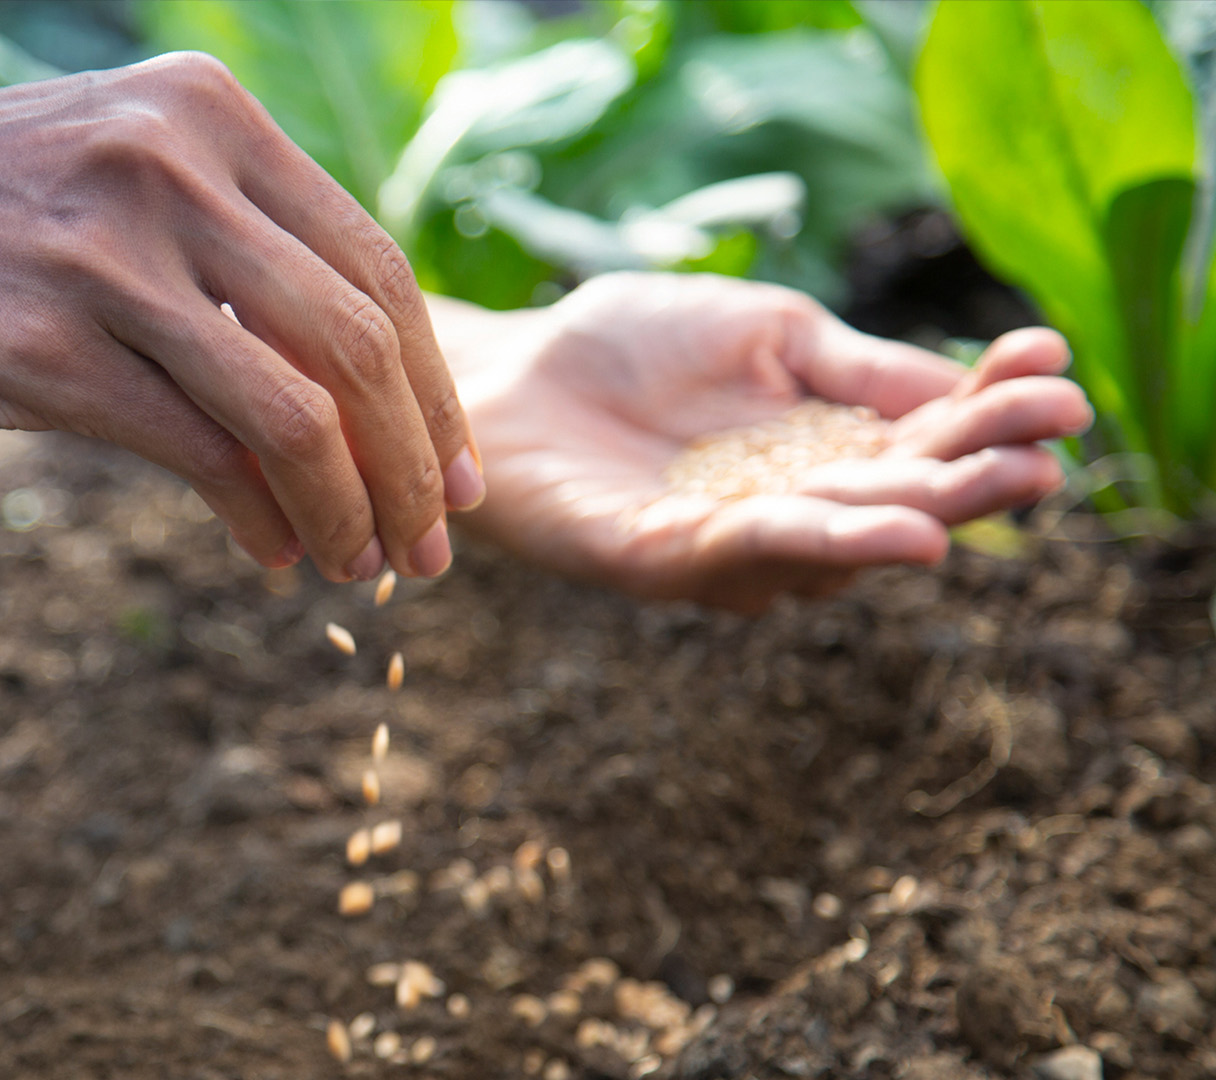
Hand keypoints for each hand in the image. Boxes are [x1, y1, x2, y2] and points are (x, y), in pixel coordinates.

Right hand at [0, 53, 478, 580]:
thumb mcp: (120, 167)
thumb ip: (236, 235)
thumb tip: (360, 377)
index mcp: (207, 112)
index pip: (374, 261)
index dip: (432, 384)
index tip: (454, 471)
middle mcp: (170, 167)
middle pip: (357, 340)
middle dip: (413, 463)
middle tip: (434, 545)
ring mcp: (109, 258)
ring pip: (295, 412)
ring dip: (350, 510)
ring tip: (365, 566)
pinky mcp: (48, 351)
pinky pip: (202, 453)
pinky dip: (260, 519)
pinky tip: (275, 554)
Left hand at [441, 272, 1091, 611]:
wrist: (507, 367)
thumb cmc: (631, 344)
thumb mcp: (768, 333)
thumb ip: (856, 366)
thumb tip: (972, 382)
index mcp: (827, 449)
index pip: (928, 438)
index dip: (993, 410)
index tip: (1056, 369)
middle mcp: (791, 510)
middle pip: (896, 504)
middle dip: (970, 478)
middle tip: (1046, 450)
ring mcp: (724, 545)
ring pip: (826, 545)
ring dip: (896, 523)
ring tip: (955, 508)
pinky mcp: (651, 563)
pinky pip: (736, 556)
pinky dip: (804, 542)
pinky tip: (875, 530)